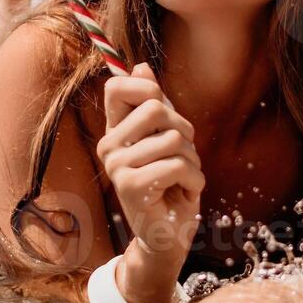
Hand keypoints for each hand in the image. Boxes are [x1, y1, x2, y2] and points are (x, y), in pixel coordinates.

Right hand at [95, 62, 202, 262]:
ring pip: (174, 139)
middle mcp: (109, 145)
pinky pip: (176, 165)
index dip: (147, 89)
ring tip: (183, 179)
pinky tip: (184, 193)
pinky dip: (194, 179)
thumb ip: (154, 106)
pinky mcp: (130, 186)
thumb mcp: (166, 140)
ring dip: (193, 161)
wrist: (167, 236)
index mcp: (116, 131)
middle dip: (185, 131)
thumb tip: (141, 67)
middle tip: (183, 156)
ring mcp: (116, 166)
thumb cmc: (171, 185)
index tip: (163, 112)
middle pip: (157, 107)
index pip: (117, 87)